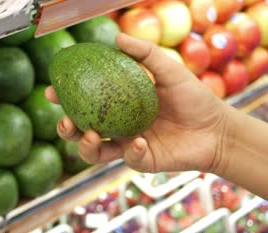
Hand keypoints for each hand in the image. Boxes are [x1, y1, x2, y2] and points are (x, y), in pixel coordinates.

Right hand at [45, 33, 230, 173]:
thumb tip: (117, 36)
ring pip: (94, 152)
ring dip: (86, 146)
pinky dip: (131, 151)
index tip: (51, 91)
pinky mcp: (142, 161)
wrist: (216, 128)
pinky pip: (128, 159)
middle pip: (81, 131)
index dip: (64, 99)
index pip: (84, 103)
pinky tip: (140, 141)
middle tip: (65, 121)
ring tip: (91, 134)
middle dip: (66, 129)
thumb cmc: (193, 98)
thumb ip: (145, 54)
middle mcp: (118, 126)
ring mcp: (128, 145)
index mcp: (118, 105)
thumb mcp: (169, 70)